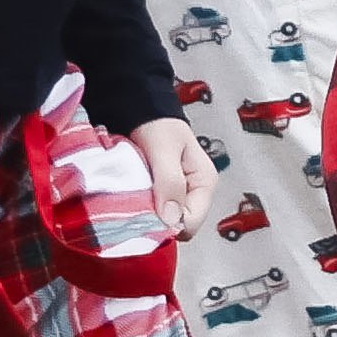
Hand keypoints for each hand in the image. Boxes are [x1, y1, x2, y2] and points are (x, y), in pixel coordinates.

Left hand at [130, 116, 212, 237]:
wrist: (141, 110)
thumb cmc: (157, 124)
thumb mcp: (164, 149)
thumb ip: (169, 181)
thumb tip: (172, 219)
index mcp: (204, 183)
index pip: (191, 223)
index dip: (169, 223)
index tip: (147, 212)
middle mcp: (194, 193)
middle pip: (177, 226)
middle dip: (157, 219)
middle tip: (137, 200)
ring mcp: (178, 196)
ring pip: (164, 221)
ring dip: (147, 213)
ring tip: (134, 194)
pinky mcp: (162, 195)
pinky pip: (153, 212)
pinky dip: (140, 207)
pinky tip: (132, 194)